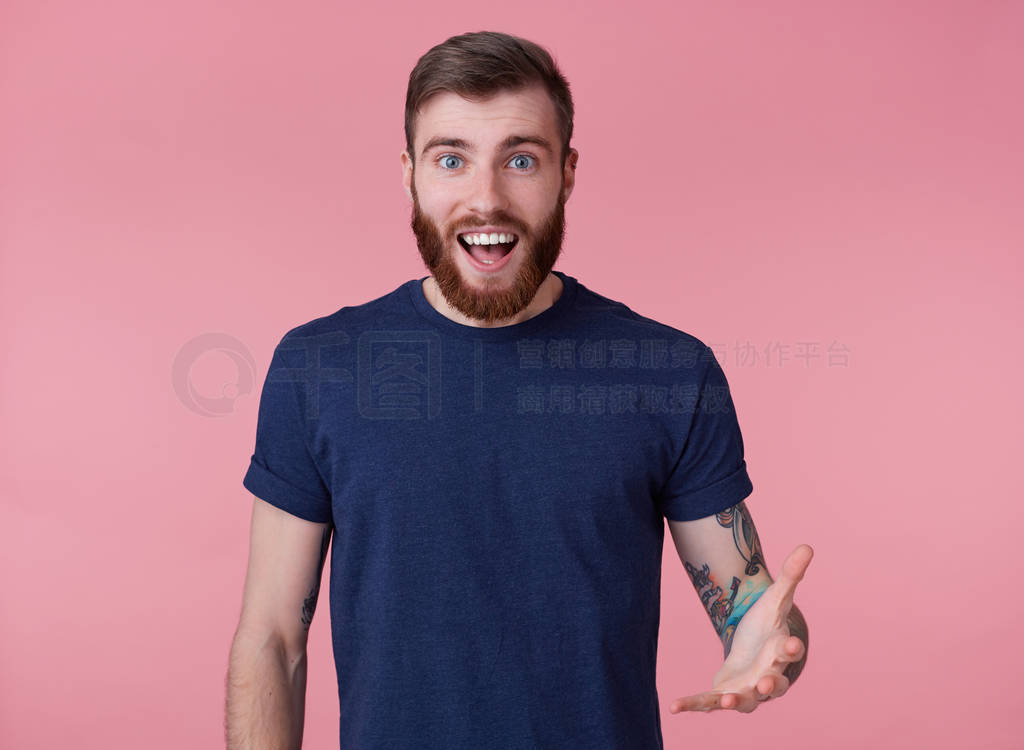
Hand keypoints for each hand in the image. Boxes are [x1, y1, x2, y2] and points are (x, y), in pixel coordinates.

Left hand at [668, 543, 812, 713]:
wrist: (757, 653)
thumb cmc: (769, 626)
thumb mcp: (776, 599)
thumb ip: (790, 575)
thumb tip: (807, 545)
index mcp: (781, 652)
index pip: (791, 652)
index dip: (793, 650)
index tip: (793, 645)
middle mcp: (769, 676)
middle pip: (775, 684)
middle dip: (770, 685)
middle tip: (765, 684)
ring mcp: (749, 689)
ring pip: (746, 701)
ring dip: (736, 701)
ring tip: (725, 700)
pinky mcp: (727, 694)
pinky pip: (710, 703)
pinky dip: (692, 705)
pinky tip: (673, 707)